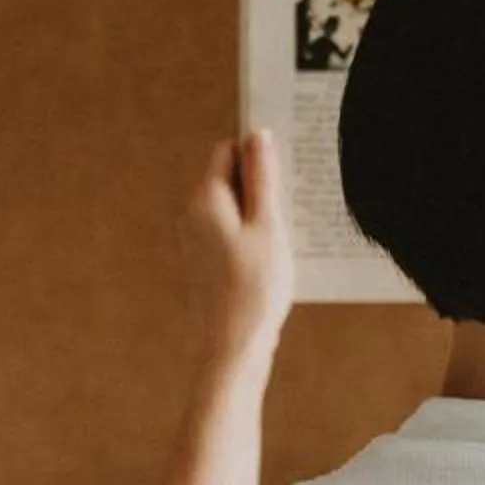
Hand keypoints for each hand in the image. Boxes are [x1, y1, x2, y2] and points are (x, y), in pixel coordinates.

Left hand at [179, 129, 294, 369]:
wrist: (233, 348)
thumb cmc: (254, 290)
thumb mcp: (268, 227)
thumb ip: (262, 179)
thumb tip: (258, 136)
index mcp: (206, 199)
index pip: (227, 150)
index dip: (257, 154)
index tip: (285, 171)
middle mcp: (193, 215)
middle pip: (228, 178)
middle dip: (259, 185)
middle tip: (291, 206)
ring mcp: (195, 240)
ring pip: (231, 207)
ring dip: (258, 213)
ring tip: (284, 237)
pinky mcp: (204, 262)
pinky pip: (229, 232)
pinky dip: (251, 235)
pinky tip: (271, 258)